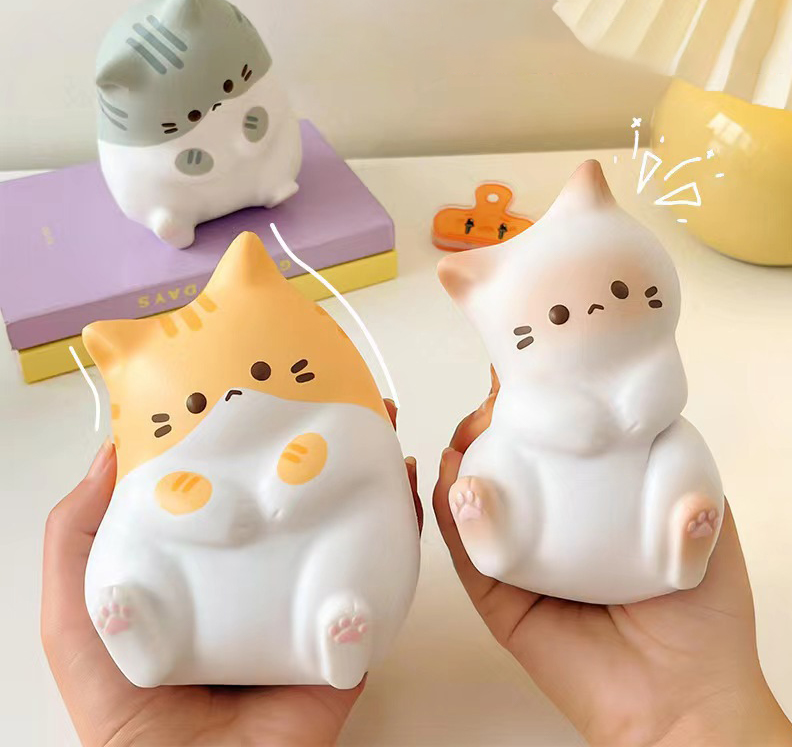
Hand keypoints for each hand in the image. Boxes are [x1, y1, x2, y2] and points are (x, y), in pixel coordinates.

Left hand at [42, 400, 419, 746]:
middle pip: (305, 499)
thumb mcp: (77, 615)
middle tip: (350, 398)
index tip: (275, 387)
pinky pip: (381, 580)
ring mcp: (308, 602)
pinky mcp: (344, 635)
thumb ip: (78, 537)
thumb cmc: (124, 710)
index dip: (260, 438)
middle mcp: (265, 575)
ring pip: (351, 529)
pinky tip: (408, 493)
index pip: (243, 486)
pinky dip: (403, 534)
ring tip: (385, 430)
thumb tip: (109, 452)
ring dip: (375, 478)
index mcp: (213, 562)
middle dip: (332, 446)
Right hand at [433, 369, 791, 746]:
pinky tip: (456, 480)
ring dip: (464, 454)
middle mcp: (551, 521)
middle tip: (495, 403)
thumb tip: (638, 408)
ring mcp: (520, 555)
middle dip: (490, 420)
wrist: (684, 696)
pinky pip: (467, 547)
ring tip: (471, 431)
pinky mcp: (496, 594)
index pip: (554, 439)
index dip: (534, 400)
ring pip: (475, 495)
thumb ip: (677, 461)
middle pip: (505, 457)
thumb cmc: (701, 612)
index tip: (527, 365)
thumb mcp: (702, 516)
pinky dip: (452, 510)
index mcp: (592, 499)